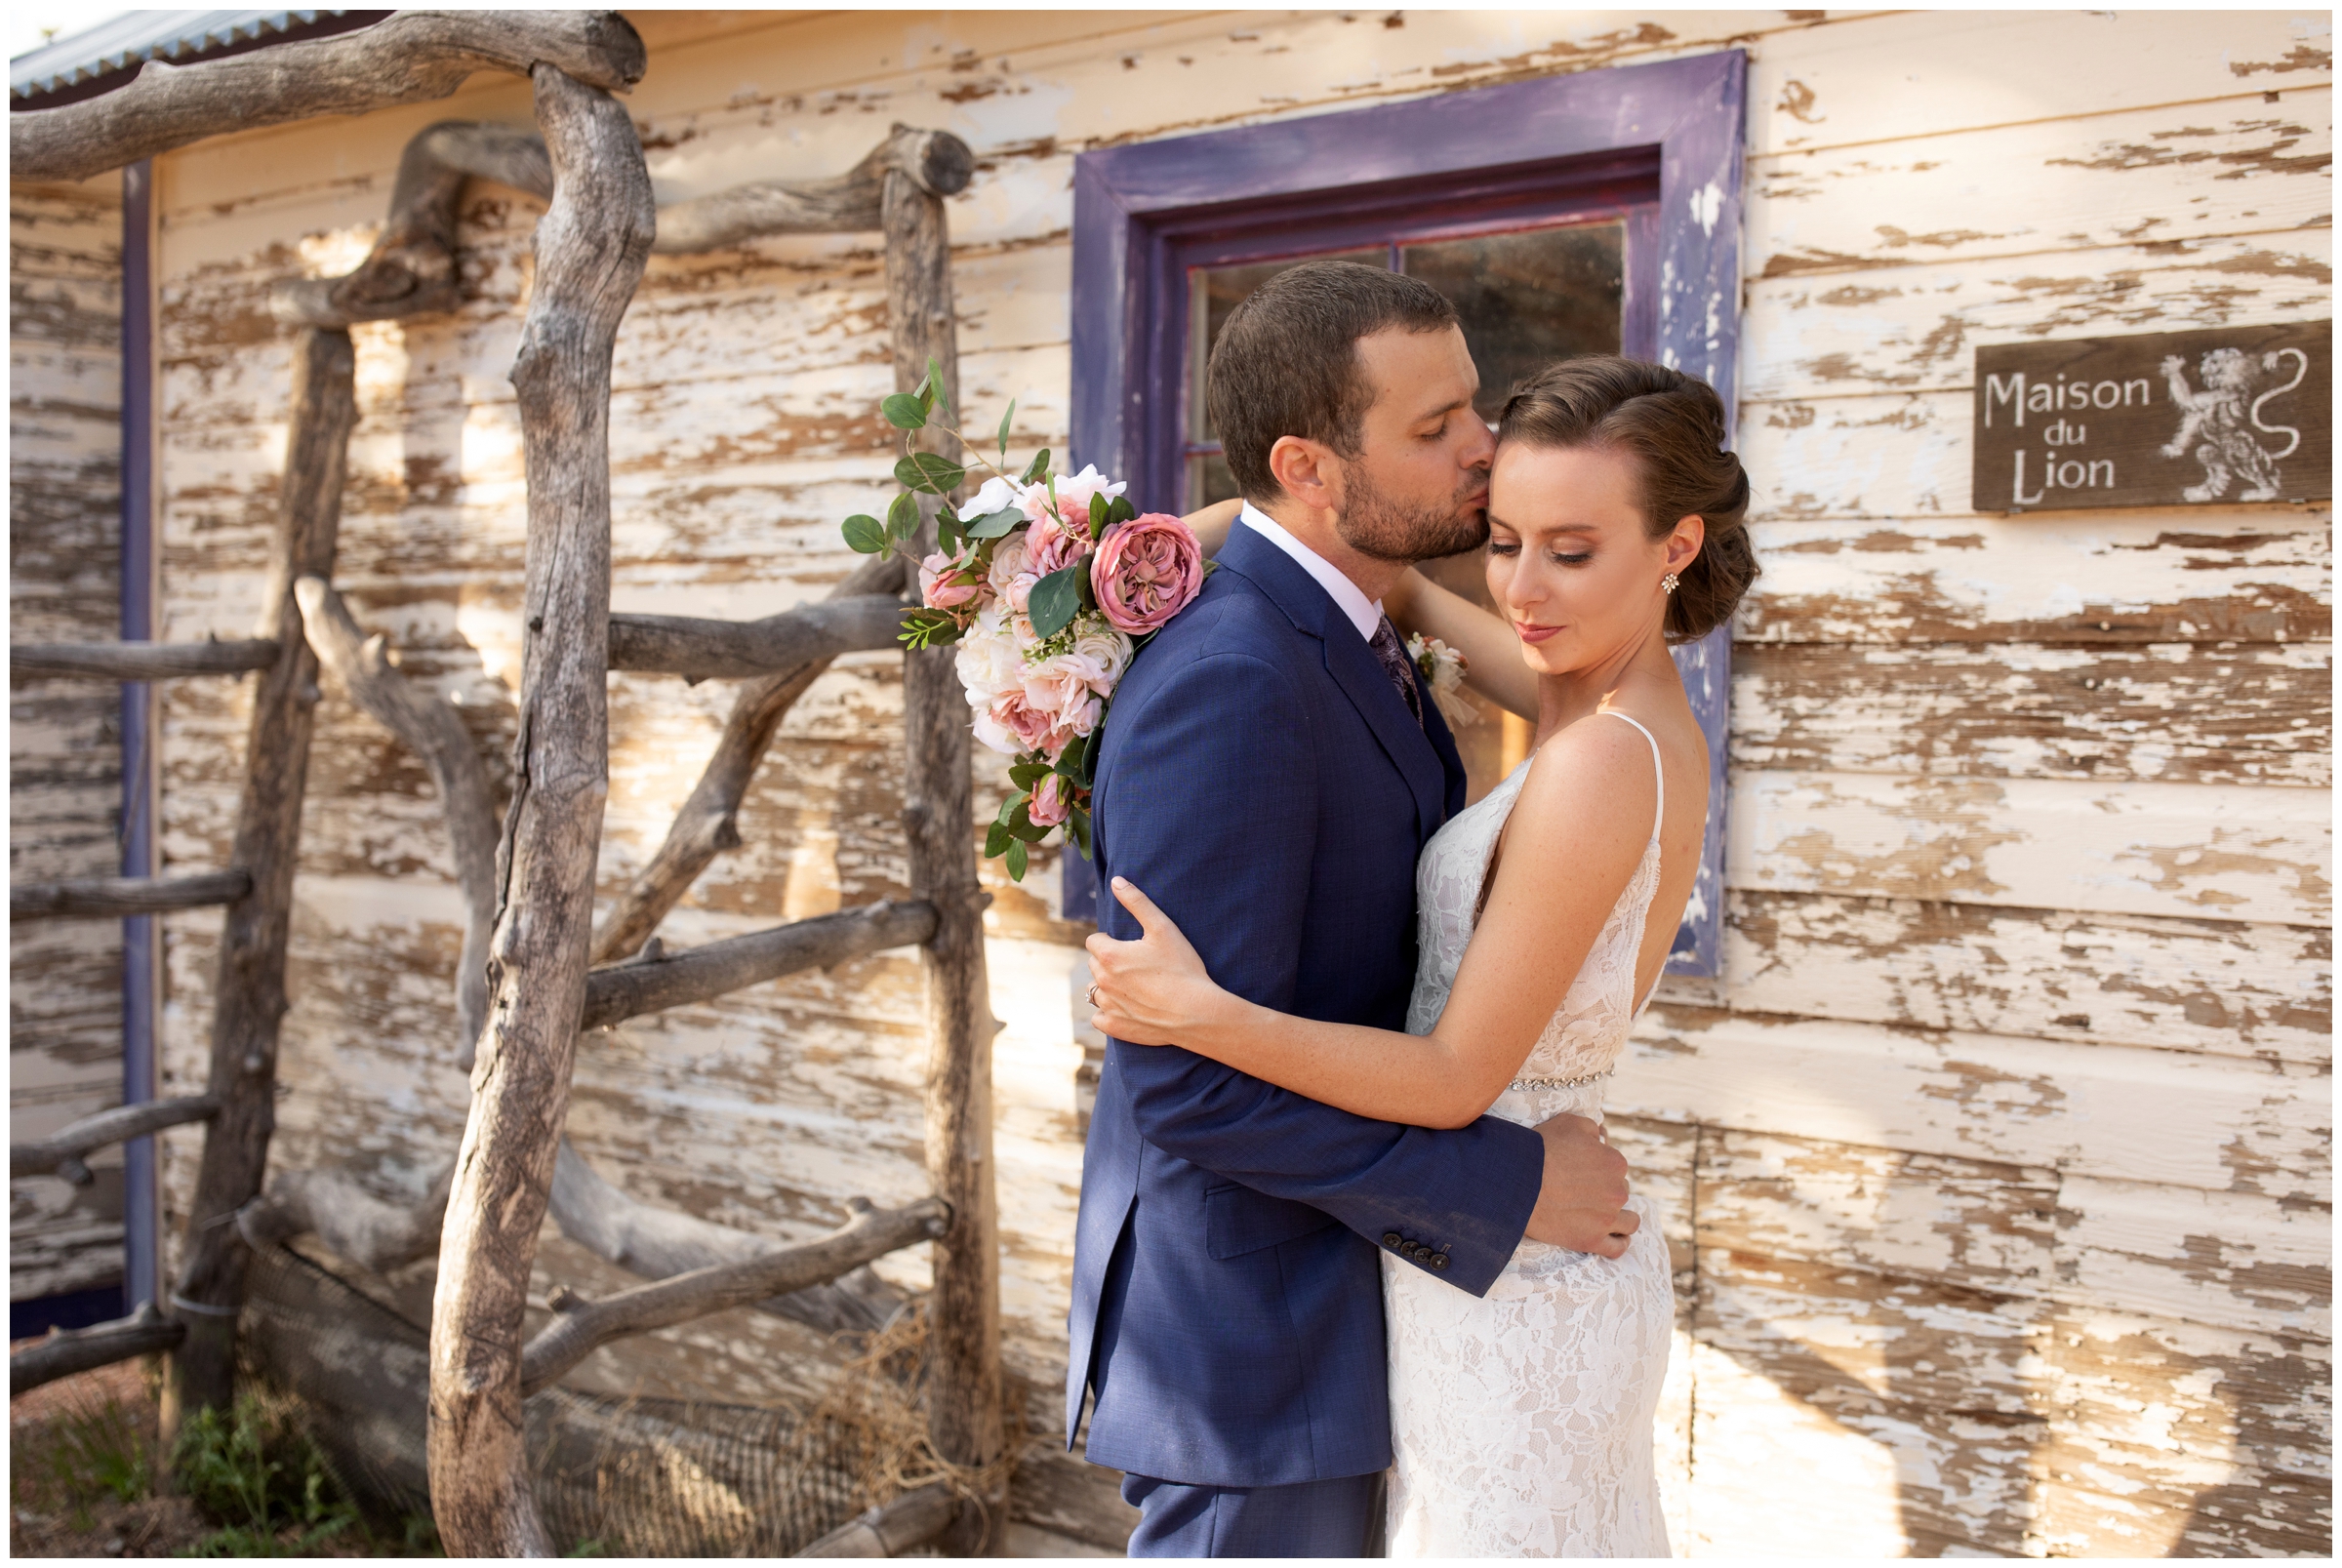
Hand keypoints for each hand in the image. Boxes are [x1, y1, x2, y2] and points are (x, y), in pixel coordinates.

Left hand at [1085, 877, 1227, 1045]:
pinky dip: (1108, 1013)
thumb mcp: (1163, 928)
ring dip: (1107, 986)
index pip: (1094, 941)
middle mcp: (1103, 982)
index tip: (1129, 945)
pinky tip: (1126, 1008)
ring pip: (1094, 991)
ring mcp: (1108, 1007)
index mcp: (1110, 956)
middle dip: (1109, 961)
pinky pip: (1099, 1018)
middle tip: (1136, 964)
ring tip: (1132, 986)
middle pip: (1094, 964)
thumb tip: (1116, 881)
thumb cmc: (1182, 968)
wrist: (1198, 1012)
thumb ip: (1137, 902)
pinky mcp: (1115, 1027)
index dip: (1110, 940)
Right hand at [1521, 1113, 1636, 1257]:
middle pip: (1621, 1192)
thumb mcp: (1569, 1122)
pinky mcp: (1592, 1240)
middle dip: (1607, 1192)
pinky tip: (1615, 1238)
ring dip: (1622, 1219)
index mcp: (1615, 1162)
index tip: (1583, 1172)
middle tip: (1583, 1192)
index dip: (1600, 1168)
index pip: (1616, 1167)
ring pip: (1629, 1222)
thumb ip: (1593, 1128)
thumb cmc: (1539, 1148)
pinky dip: (1619, 1243)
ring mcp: (1607, 1218)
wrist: (1516, 1180)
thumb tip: (1602, 1136)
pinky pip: (1618, 1248)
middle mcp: (1618, 1191)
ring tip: (1607, 1218)